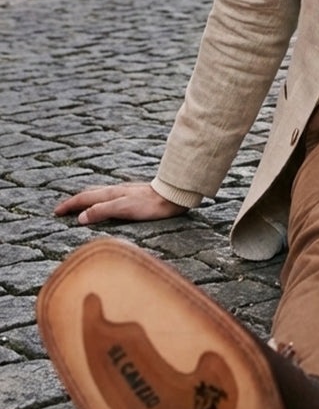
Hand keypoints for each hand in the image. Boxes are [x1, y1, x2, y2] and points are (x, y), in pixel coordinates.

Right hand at [55, 183, 185, 225]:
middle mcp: (116, 191)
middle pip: (89, 194)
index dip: (69, 205)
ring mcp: (125, 192)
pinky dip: (100, 201)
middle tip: (62, 210)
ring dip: (86, 200)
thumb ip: (102, 211)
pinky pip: (110, 198)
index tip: (56, 212)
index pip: (84, 198)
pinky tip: (106, 205)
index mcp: (110, 193)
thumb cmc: (150, 205)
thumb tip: (80, 217)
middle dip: (74, 202)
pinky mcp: (133, 196)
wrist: (172, 197)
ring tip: (79, 206)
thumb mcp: (123, 209)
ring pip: (99, 194)